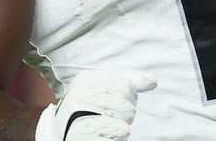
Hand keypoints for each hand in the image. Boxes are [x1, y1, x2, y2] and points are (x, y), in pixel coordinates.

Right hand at [34, 70, 156, 140]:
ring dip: (122, 125)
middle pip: (125, 99)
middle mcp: (80, 94)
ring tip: (109, 127)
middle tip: (113, 117)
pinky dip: (118, 136)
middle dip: (126, 112)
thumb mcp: (103, 92)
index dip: (129, 96)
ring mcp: (80, 115)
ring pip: (124, 115)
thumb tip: (152, 81)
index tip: (120, 102)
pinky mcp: (84, 135)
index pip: (124, 83)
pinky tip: (106, 136)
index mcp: (85, 80)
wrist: (62, 134)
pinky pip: (119, 131)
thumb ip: (127, 83)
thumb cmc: (88, 112)